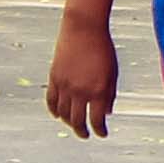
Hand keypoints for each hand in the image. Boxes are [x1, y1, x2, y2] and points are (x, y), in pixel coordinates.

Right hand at [45, 11, 118, 137]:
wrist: (84, 27)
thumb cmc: (102, 48)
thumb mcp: (112, 73)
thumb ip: (109, 94)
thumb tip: (106, 113)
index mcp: (97, 90)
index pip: (97, 120)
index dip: (100, 130)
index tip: (102, 134)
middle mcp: (80, 91)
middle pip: (77, 121)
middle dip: (82, 131)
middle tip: (85, 135)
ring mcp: (65, 85)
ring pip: (63, 113)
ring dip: (68, 122)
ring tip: (74, 125)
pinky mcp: (54, 77)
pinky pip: (51, 100)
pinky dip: (54, 110)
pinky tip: (58, 115)